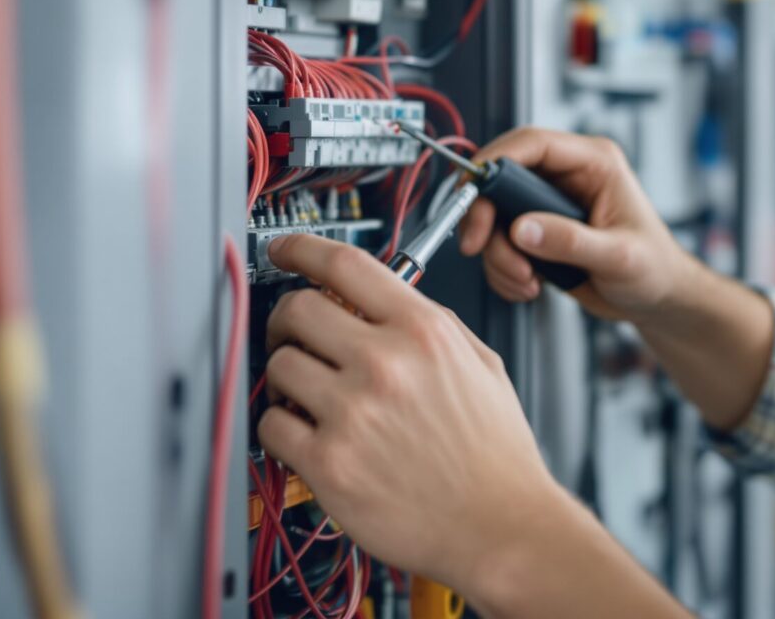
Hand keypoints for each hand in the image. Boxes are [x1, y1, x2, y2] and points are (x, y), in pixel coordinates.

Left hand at [257, 234, 576, 596]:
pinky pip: (272, 425)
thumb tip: (379, 300)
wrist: (502, 526)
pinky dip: (280, 426)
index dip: (302, 248)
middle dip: (287, 321)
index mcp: (423, 331)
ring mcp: (354, 413)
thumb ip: (431, 323)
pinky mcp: (330, 463)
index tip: (284, 248)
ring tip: (308, 397)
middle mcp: (386, 363)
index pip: (344, 263)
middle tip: (294, 338)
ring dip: (284, 378)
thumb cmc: (495, 455)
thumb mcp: (481, 364)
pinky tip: (307, 434)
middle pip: (297, 309)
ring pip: (278, 366)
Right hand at [456, 128, 697, 320]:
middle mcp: (568, 178)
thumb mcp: (618, 256)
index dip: (495, 160)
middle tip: (479, 246)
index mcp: (594, 163)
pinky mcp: (539, 232)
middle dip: (486, 218)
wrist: (657, 299)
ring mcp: (549, 206)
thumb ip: (570, 241)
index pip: (532, 143)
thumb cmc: (654, 269)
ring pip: (496, 216)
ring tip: (526, 279)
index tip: (471, 187)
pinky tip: (530, 285)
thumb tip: (524, 229)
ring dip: (498, 254)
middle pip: (502, 179)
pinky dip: (503, 269)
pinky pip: (500, 243)